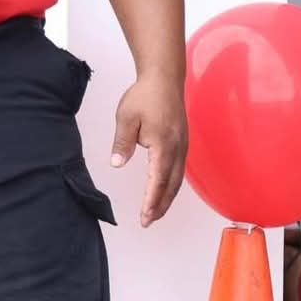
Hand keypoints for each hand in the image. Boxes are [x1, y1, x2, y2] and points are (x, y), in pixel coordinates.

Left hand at [111, 76, 186, 226]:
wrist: (165, 79)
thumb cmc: (145, 96)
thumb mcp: (126, 118)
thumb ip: (122, 143)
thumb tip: (117, 164)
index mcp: (163, 146)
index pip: (157, 181)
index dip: (151, 202)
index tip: (145, 217)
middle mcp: (177, 150)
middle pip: (171, 186)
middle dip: (161, 206)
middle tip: (149, 221)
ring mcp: (182, 147)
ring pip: (177, 180)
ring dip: (167, 198)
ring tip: (157, 211)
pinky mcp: (182, 143)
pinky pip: (180, 170)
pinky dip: (172, 185)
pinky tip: (165, 189)